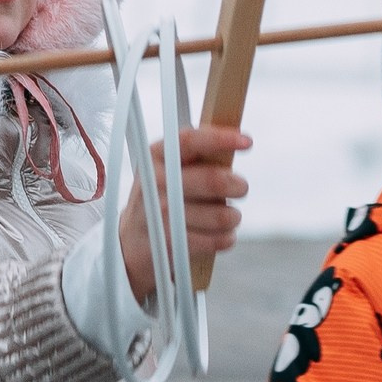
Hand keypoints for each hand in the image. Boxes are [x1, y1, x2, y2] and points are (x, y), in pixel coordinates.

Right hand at [120, 125, 248, 299]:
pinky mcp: (171, 243)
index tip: (247, 141)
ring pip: (222, 215)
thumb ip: (199, 154)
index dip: (221, 139)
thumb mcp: (170, 169)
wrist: (134, 243)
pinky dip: (227, 238)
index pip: (191, 140)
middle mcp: (155, 182)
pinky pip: (219, 239)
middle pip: (214, 181)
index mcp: (156, 157)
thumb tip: (239, 140)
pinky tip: (220, 235)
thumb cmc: (164, 198)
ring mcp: (161, 214)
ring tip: (226, 216)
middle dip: (238, 185)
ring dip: (233, 216)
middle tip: (240, 188)